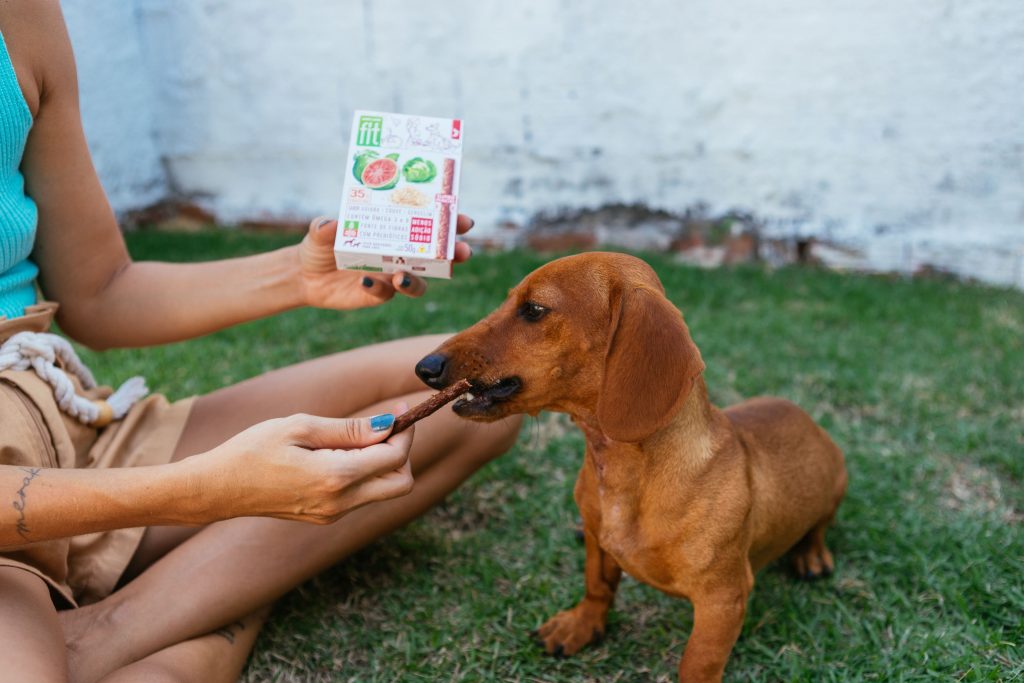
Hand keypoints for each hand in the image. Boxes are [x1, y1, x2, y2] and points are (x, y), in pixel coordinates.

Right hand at [192, 409, 413, 523]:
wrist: (218, 488)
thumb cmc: (253, 450)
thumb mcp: (300, 427)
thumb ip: (350, 429)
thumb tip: (389, 424)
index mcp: (336, 477)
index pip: (394, 458)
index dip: (405, 432)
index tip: (401, 409)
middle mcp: (340, 502)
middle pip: (401, 483)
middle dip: (403, 453)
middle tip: (387, 426)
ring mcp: (333, 514)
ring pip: (383, 491)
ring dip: (383, 462)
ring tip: (355, 436)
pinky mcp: (325, 516)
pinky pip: (361, 496)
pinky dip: (364, 473)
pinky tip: (339, 452)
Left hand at [298, 214, 475, 309]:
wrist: (305, 274)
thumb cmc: (321, 244)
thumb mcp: (320, 231)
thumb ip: (325, 227)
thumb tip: (332, 224)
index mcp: (395, 232)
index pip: (429, 226)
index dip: (451, 224)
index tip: (464, 221)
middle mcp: (399, 254)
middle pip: (437, 257)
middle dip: (453, 254)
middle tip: (462, 252)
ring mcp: (391, 276)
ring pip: (417, 282)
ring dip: (415, 280)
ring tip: (401, 275)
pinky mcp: (378, 294)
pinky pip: (386, 294)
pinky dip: (379, 288)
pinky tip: (366, 281)